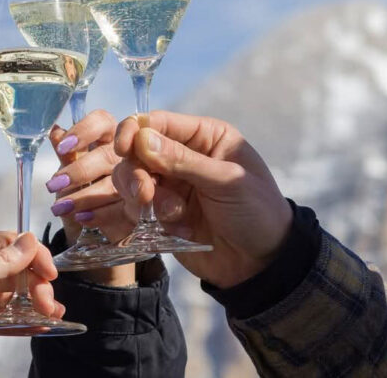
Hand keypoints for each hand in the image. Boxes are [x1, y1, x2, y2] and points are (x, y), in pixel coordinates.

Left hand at [0, 232, 59, 377]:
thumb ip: (0, 261)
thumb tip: (30, 239)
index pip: (7, 242)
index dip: (32, 254)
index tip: (49, 272)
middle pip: (16, 266)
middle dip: (35, 282)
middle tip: (46, 301)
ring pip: (18, 289)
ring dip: (37, 299)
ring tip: (49, 313)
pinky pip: (12, 311)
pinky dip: (29, 315)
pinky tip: (43, 322)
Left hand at [46, 110, 136, 285]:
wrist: (89, 222)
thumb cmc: (80, 188)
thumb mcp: (68, 171)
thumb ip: (66, 154)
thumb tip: (56, 132)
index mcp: (110, 136)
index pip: (102, 121)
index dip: (84, 130)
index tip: (64, 147)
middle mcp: (128, 154)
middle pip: (108, 154)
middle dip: (80, 170)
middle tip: (56, 184)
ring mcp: (139, 180)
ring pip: (116, 183)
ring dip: (86, 196)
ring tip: (62, 207)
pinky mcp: (140, 208)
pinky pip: (122, 209)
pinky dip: (100, 215)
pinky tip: (83, 218)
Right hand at [112, 111, 292, 288]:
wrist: (262, 263)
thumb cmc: (256, 212)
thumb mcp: (225, 182)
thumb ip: (183, 161)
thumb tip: (142, 139)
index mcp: (205, 137)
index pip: (158, 123)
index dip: (135, 131)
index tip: (123, 148)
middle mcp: (184, 157)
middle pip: (137, 152)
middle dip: (136, 173)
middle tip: (145, 194)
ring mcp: (171, 186)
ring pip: (132, 181)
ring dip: (144, 199)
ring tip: (172, 215)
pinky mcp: (163, 215)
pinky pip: (137, 210)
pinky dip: (150, 220)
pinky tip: (181, 231)